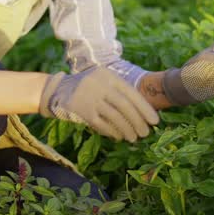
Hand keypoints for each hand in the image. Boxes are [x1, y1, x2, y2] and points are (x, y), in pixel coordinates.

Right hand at [39, 66, 159, 141]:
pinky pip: (102, 125)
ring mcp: (90, 98)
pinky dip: (113, 132)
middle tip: (146, 133)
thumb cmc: (89, 87)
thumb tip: (144, 113)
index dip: (145, 108)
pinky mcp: (82, 111)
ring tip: (134, 138)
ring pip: (114, 117)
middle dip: (138, 121)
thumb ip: (120, 93)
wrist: (58, 89)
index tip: (155, 121)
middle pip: (124, 106)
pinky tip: (120, 137)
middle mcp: (100, 85)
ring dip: (127, 129)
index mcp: (109, 76)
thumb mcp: (104, 82)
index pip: (131, 93)